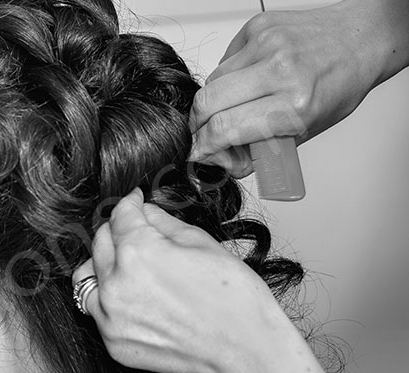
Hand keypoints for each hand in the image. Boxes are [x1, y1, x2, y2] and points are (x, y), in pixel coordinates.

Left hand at [73, 189, 293, 372]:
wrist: (245, 351)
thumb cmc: (234, 299)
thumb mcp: (202, 244)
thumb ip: (164, 223)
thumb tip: (145, 211)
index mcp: (138, 252)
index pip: (119, 216)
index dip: (130, 203)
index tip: (135, 202)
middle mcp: (115, 284)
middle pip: (100, 243)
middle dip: (117, 231)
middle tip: (136, 231)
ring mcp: (110, 317)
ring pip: (88, 277)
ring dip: (103, 265)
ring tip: (127, 266)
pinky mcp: (113, 343)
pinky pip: (97, 311)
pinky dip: (108, 299)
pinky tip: (133, 297)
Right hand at [189, 0, 408, 176]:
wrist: (359, 40)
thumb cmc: (339, 85)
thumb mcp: (306, 130)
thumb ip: (261, 146)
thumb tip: (223, 158)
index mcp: (295, 104)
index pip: (225, 128)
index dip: (204, 146)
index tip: (201, 152)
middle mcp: (280, 71)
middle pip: (207, 103)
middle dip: (198, 125)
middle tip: (206, 134)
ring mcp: (266, 45)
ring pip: (212, 82)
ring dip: (214, 102)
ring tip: (234, 107)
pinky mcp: (257, 28)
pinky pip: (224, 60)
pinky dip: (228, 76)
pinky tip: (247, 79)